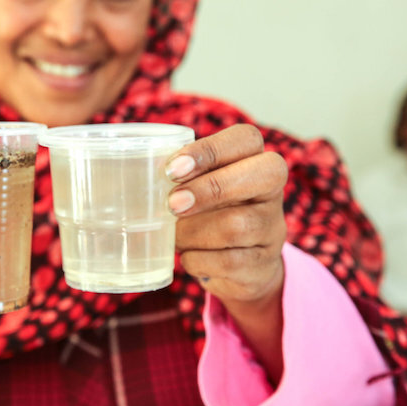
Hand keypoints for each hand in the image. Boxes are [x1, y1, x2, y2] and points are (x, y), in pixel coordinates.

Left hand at [167, 124, 287, 381]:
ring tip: (174, 234)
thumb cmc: (207, 214)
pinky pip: (230, 262)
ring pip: (239, 225)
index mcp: (253, 159)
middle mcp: (272, 190)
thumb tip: (134, 177)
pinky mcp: (265, 264)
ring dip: (195, 231)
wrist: (241, 267)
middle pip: (261, 175)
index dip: (210, 150)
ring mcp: (273, 228)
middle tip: (172, 204)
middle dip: (210, 189)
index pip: (247, 138)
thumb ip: (180, 177)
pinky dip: (199, 260)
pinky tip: (188, 256)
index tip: (171, 169)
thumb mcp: (199, 189)